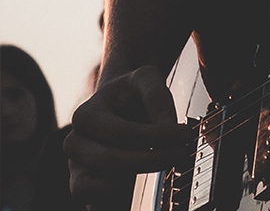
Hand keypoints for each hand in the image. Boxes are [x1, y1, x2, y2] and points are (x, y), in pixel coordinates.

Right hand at [64, 65, 194, 202]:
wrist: (118, 101)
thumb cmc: (133, 90)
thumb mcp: (147, 79)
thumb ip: (158, 99)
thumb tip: (170, 131)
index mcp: (85, 115)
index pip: (121, 132)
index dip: (156, 136)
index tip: (185, 134)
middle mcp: (75, 144)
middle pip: (110, 161)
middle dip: (152, 160)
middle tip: (182, 153)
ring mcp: (77, 168)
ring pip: (101, 187)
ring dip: (137, 179)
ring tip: (163, 162)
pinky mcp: (85, 188)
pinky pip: (97, 204)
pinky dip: (122, 198)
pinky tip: (146, 181)